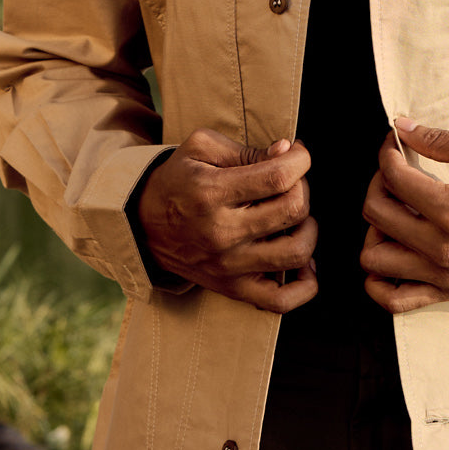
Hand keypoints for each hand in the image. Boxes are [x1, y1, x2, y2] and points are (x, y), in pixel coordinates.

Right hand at [137, 127, 317, 312]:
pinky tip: (304, 262)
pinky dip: (304, 285)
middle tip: (291, 182)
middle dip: (302, 187)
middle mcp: (221, 232)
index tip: (297, 154)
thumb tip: (285, 151)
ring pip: (295, 252)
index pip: (279, 177)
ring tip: (295, 217)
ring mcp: (227, 265)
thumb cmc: (178, 180)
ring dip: (308, 229)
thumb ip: (247, 149)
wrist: (141, 224)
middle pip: (292, 210)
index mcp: (212, 192)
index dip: (300, 160)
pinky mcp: (231, 287)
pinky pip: (279, 300)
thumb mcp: (201, 149)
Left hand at [360, 118, 448, 313]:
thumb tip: (402, 128)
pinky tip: (392, 253)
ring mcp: (443, 274)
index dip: (387, 153)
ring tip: (397, 214)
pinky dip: (378, 280)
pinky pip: (393, 298)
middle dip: (378, 184)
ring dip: (376, 230)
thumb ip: (441, 139)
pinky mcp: (448, 291)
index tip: (395, 144)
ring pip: (374, 257)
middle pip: (376, 214)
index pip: (393, 178)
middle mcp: (442, 246)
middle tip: (395, 173)